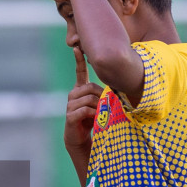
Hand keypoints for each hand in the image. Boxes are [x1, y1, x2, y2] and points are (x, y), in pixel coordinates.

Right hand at [63, 47, 102, 165]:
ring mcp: (70, 105)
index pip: (79, 72)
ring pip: (88, 98)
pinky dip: (93, 114)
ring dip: (98, 106)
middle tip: (105, 106)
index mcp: (80, 90)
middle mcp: (73, 94)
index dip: (78, 60)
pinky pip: (85, 110)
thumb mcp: (100, 104)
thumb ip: (103, 94)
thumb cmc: (92, 120)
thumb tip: (116, 85)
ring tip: (100, 114)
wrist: (80, 138)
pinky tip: (95, 118)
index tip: (76, 48)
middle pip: (90, 87)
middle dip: (100, 96)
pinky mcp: (70, 116)